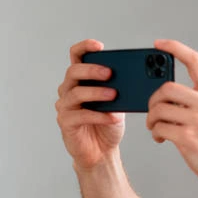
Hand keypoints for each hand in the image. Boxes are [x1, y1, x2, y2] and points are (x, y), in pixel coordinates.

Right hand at [55, 39, 124, 169]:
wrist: (102, 151)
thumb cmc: (107, 124)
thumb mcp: (117, 103)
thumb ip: (119, 88)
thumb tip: (132, 76)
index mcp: (80, 80)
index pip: (76, 57)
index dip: (84, 48)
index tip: (99, 46)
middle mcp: (68, 90)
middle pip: (73, 72)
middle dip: (92, 70)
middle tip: (110, 73)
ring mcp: (65, 107)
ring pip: (76, 93)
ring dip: (97, 92)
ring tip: (114, 95)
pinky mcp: (66, 123)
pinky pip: (81, 115)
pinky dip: (99, 115)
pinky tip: (113, 117)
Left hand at [145, 39, 197, 188]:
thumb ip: (197, 98)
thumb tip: (167, 92)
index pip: (194, 60)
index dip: (174, 48)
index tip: (158, 44)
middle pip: (167, 87)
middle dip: (154, 99)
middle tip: (155, 109)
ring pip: (159, 109)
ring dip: (152, 118)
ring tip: (156, 126)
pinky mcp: (188, 138)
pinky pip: (160, 127)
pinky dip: (156, 132)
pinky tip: (161, 137)